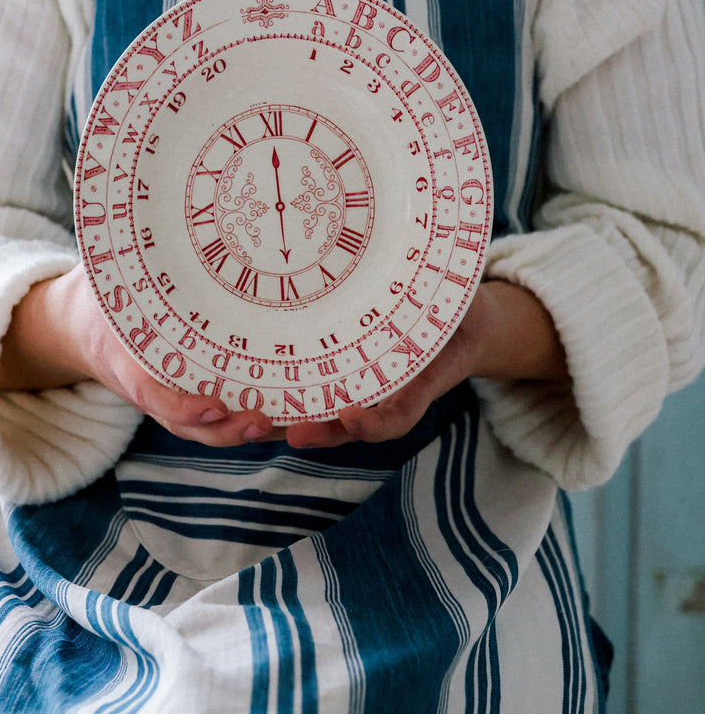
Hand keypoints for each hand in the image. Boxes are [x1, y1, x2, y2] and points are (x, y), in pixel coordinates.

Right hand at [0, 265, 274, 446]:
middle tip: (261, 421)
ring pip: (200, 429)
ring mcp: (164, 395)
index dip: (180, 405)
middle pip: (184, 424)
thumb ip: (119, 254)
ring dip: (235, 432)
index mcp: (122, 356)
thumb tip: (131, 203)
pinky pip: (207, 419)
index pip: (150, 392)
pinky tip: (275, 414)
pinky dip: (235, 422)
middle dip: (222, 429)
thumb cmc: (99, 293)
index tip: (213, 406)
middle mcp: (145, 385)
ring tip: (274, 424)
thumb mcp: (102, 272)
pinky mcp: (181, 394)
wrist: (76, 325)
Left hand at [283, 279, 568, 448]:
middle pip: (349, 426)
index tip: (351, 417)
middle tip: (295, 434)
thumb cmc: (460, 311)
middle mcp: (385, 392)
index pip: (396, 416)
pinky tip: (250, 392)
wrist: (461, 321)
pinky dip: (281, 394)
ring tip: (257, 423)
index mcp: (418, 383)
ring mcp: (359, 383)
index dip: (374, 422)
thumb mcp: (463, 305)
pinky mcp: (336, 368)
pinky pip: (309, 388)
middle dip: (321, 432)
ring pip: (322, 413)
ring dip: (289, 422)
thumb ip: (454, 301)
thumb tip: (448, 280)